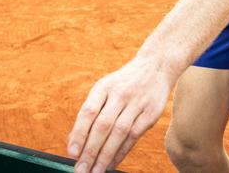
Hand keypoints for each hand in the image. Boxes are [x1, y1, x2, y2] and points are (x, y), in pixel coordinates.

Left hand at [68, 56, 173, 172]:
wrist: (156, 66)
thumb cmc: (124, 83)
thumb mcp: (105, 88)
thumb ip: (91, 112)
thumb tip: (73, 141)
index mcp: (104, 87)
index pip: (88, 112)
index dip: (79, 133)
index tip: (72, 153)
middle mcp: (119, 94)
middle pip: (103, 126)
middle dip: (90, 151)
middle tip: (81, 170)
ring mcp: (137, 103)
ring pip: (119, 133)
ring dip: (105, 155)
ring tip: (95, 172)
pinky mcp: (151, 113)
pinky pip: (134, 136)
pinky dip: (122, 152)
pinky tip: (112, 163)